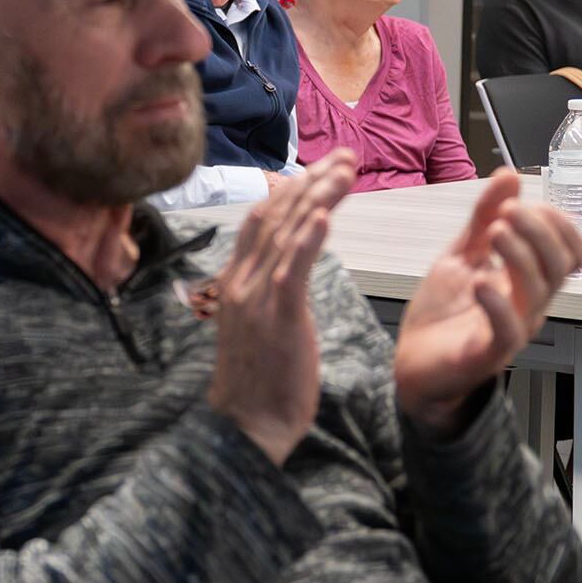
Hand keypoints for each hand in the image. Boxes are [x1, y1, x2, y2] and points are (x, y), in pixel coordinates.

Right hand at [205, 152, 356, 465]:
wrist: (245, 426)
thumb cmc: (258, 384)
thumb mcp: (257, 329)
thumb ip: (268, 295)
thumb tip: (286, 276)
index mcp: (236, 283)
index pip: (261, 222)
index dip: (290, 190)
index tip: (318, 170)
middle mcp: (241, 281)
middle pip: (276, 216)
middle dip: (312, 181)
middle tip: (344, 156)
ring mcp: (255, 296)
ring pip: (288, 233)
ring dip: (319, 197)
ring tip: (345, 170)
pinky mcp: (276, 314)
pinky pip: (293, 268)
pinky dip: (308, 238)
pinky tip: (324, 214)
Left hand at [391, 170, 581, 432]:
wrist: (413, 363)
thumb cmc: (444, 311)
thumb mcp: (461, 254)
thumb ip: (483, 217)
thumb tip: (508, 175)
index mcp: (527, 280)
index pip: (568, 251)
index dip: (555, 224)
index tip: (522, 203)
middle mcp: (529, 304)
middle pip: (558, 266)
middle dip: (538, 233)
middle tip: (508, 213)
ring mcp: (513, 328)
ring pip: (538, 292)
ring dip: (520, 257)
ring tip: (494, 233)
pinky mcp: (489, 352)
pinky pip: (508, 330)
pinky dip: (498, 303)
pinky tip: (481, 281)